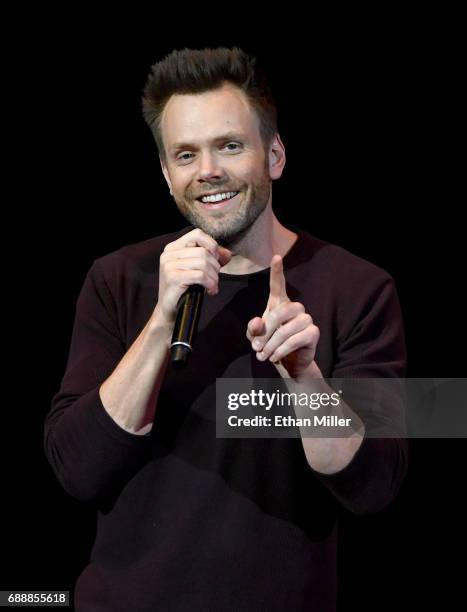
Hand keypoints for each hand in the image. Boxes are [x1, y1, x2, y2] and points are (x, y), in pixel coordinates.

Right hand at [155, 228, 231, 325]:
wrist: (170, 311)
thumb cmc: (185, 289)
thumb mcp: (198, 269)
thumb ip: (212, 258)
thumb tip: (228, 253)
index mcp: (173, 247)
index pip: (197, 234)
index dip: (212, 245)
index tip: (217, 260)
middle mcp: (169, 254)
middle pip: (203, 251)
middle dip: (215, 266)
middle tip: (215, 279)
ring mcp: (169, 265)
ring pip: (203, 263)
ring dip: (214, 277)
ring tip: (213, 286)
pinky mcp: (172, 277)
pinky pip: (200, 275)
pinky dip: (210, 283)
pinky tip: (210, 291)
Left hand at [246, 255, 321, 378]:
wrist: (289, 364)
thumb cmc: (271, 346)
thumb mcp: (256, 338)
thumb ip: (253, 329)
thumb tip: (258, 323)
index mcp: (279, 304)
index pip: (278, 285)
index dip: (277, 271)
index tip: (276, 257)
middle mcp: (295, 308)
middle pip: (279, 312)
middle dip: (265, 333)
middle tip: (256, 349)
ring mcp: (306, 319)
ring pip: (286, 329)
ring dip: (272, 345)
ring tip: (264, 356)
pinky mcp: (313, 332)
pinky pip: (295, 340)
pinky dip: (282, 350)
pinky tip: (275, 357)